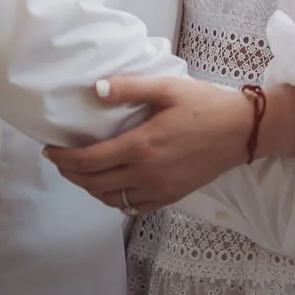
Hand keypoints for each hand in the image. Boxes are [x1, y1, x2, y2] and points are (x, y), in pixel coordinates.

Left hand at [44, 75, 253, 213]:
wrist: (243, 131)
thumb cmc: (206, 105)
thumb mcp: (168, 88)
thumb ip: (129, 88)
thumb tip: (95, 89)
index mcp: (141, 146)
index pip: (88, 160)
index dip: (64, 158)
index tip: (51, 150)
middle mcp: (146, 173)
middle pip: (93, 182)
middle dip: (70, 173)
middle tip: (61, 160)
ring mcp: (158, 189)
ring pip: (110, 198)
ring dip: (89, 187)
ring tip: (82, 172)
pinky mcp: (170, 197)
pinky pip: (131, 206)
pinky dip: (113, 198)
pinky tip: (111, 185)